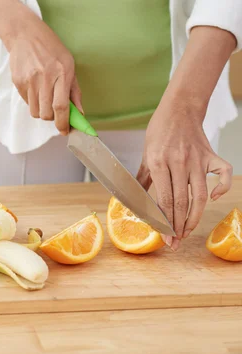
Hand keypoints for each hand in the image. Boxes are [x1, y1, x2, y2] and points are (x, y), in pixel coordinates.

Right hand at [5, 19, 82, 134]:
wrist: (26, 35)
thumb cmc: (52, 50)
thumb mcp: (69, 65)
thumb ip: (74, 91)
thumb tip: (78, 114)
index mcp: (62, 73)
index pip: (61, 106)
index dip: (63, 123)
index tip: (65, 131)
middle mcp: (45, 77)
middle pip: (46, 114)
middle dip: (52, 118)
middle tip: (55, 111)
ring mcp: (29, 80)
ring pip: (36, 112)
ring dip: (42, 111)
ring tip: (45, 98)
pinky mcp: (18, 82)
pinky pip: (27, 103)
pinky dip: (33, 102)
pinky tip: (36, 88)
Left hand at [136, 100, 232, 250]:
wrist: (179, 109)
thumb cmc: (159, 131)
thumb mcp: (145, 154)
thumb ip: (142, 179)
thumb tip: (133, 201)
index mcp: (159, 163)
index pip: (164, 200)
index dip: (165, 221)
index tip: (164, 237)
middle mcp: (179, 162)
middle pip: (182, 202)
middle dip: (178, 226)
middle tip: (175, 242)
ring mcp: (197, 159)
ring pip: (200, 195)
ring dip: (195, 216)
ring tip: (188, 231)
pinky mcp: (211, 155)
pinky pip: (223, 173)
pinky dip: (222, 187)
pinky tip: (215, 199)